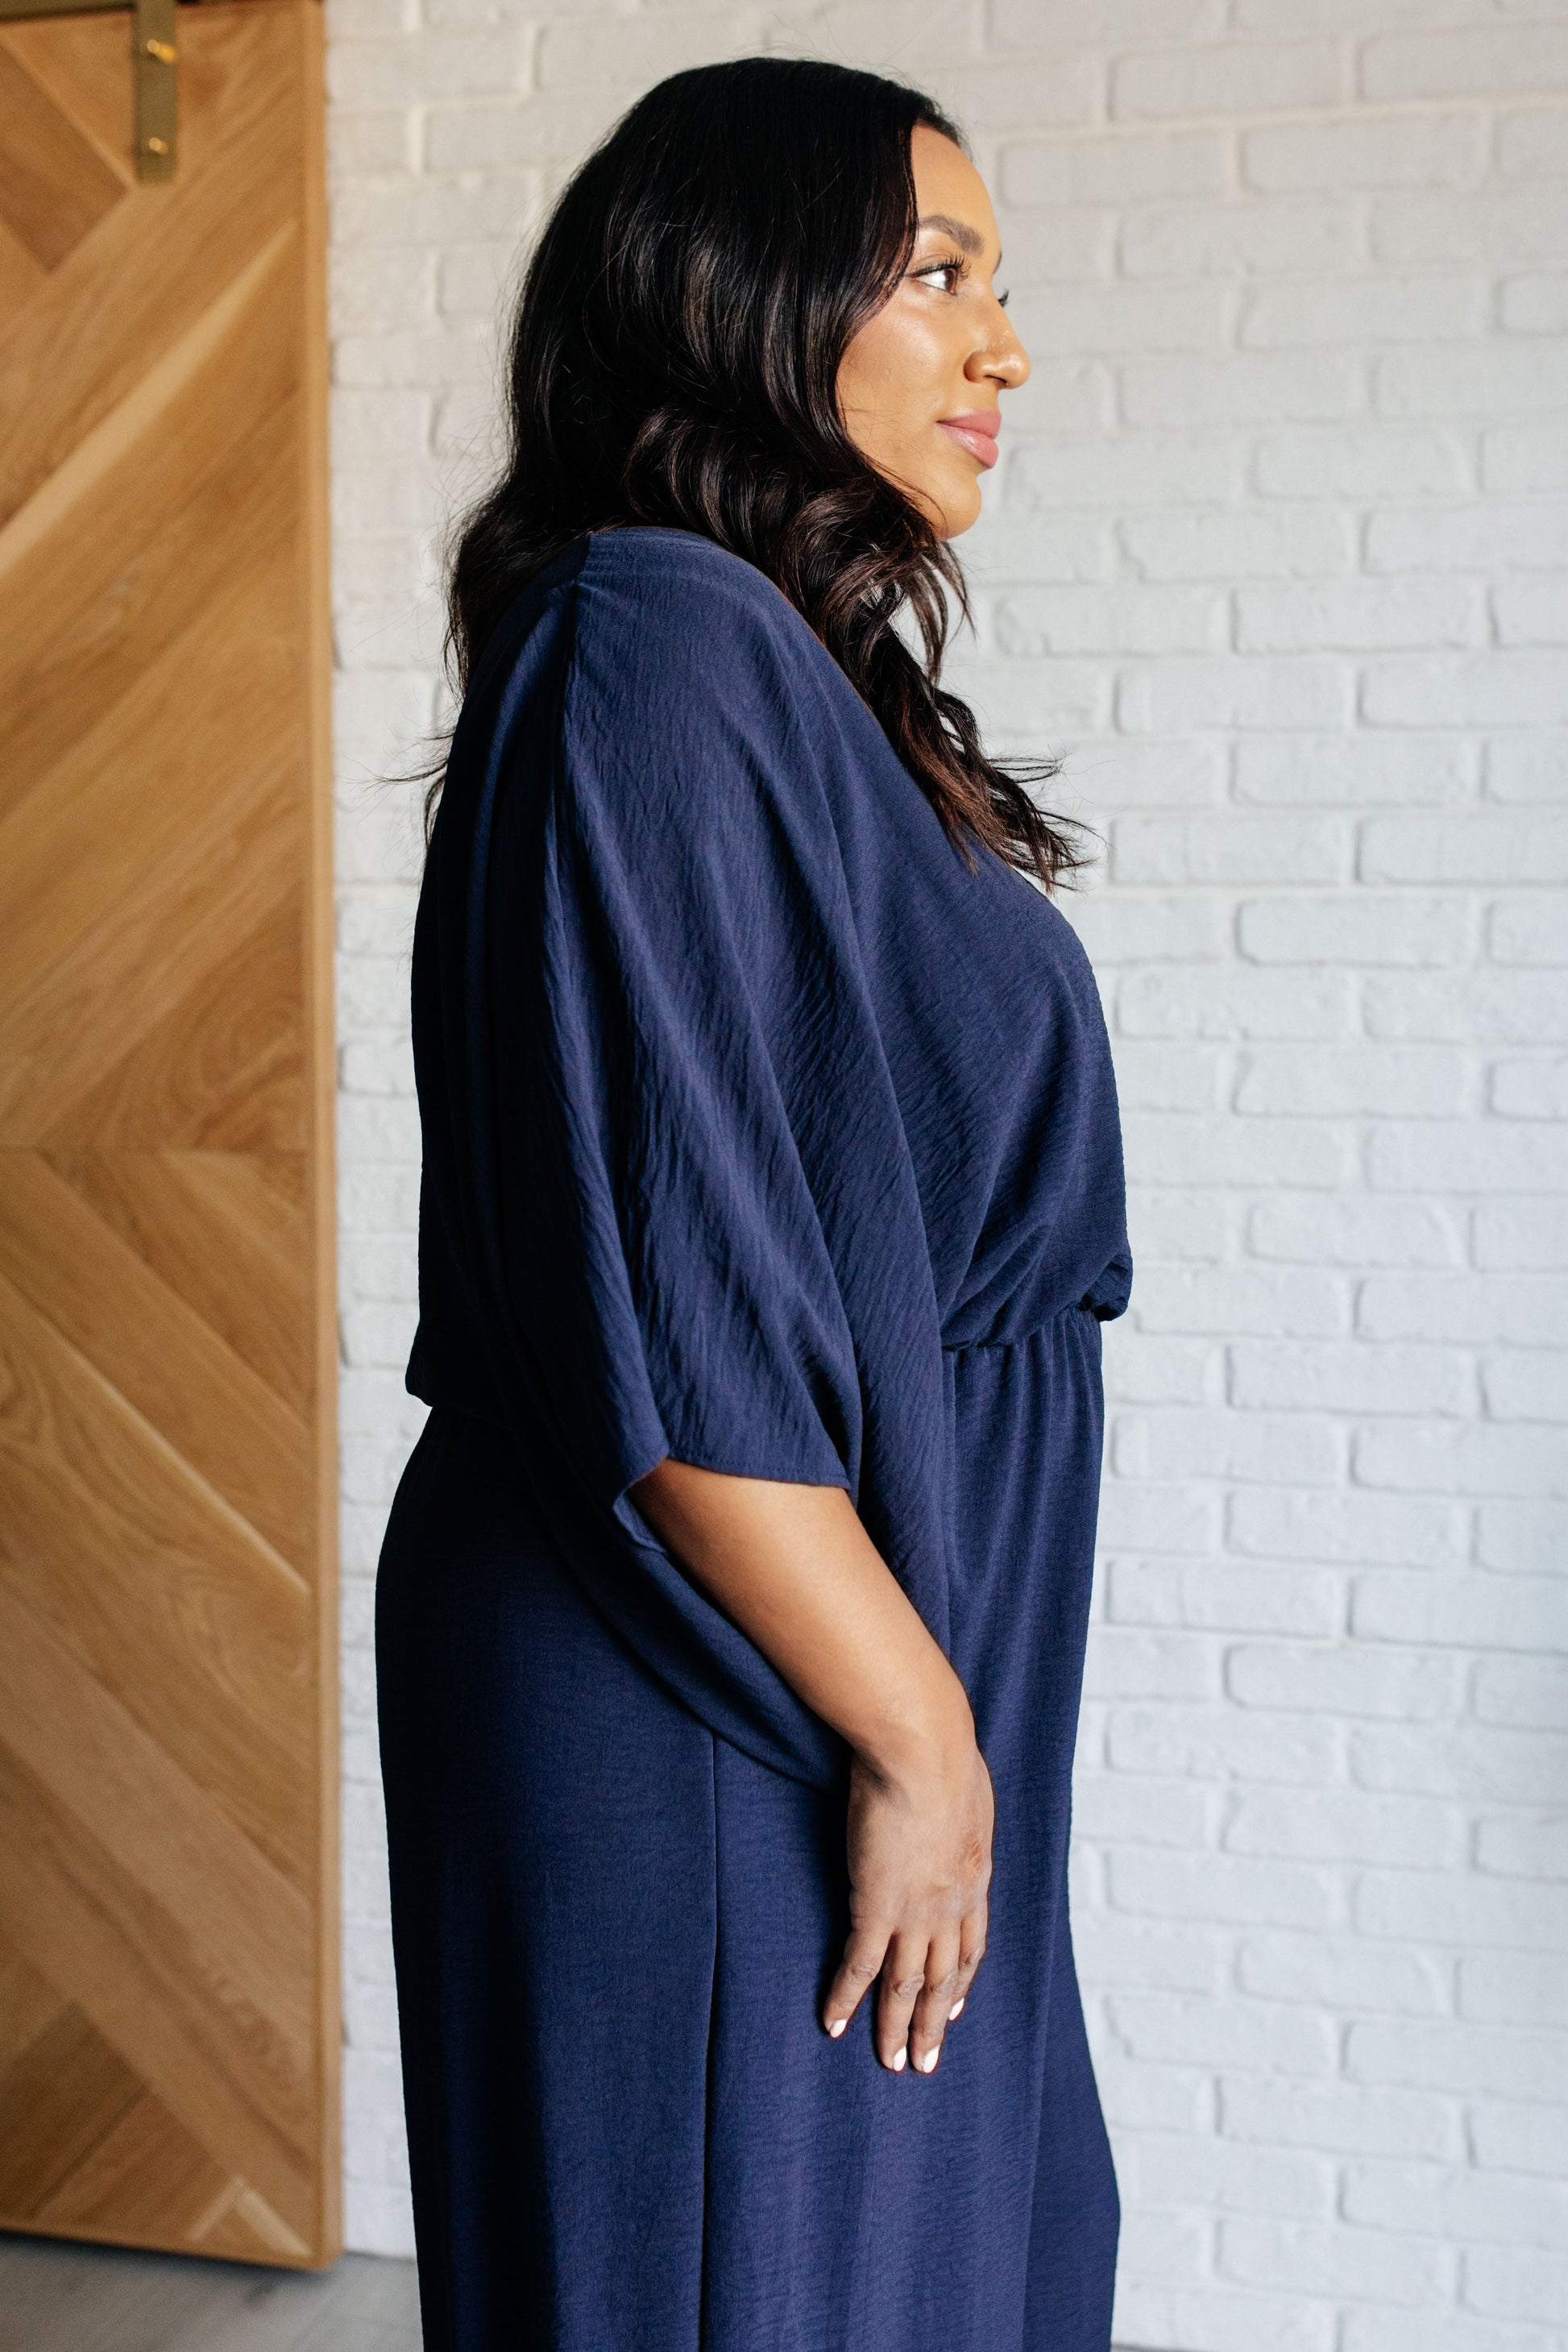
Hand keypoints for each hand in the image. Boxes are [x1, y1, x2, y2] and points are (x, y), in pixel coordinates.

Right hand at [822, 1730, 992, 2074]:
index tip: (953, 2007)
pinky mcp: (875, 1904)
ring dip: (897, 2027)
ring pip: (906, 1983)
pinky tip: (834, 2024)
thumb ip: (959, 1809)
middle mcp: (951, 1903)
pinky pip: (859, 1965)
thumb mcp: (966, 1786)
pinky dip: (846, 1999)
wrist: (922, 1747)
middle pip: (943, 1976)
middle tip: (924, 2061)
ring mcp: (914, 1909)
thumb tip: (953, 1800)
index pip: (971, 1943)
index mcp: (975, 1875)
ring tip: (891, 2064)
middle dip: (932, 2021)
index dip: (961, 1980)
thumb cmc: (943, 1749)